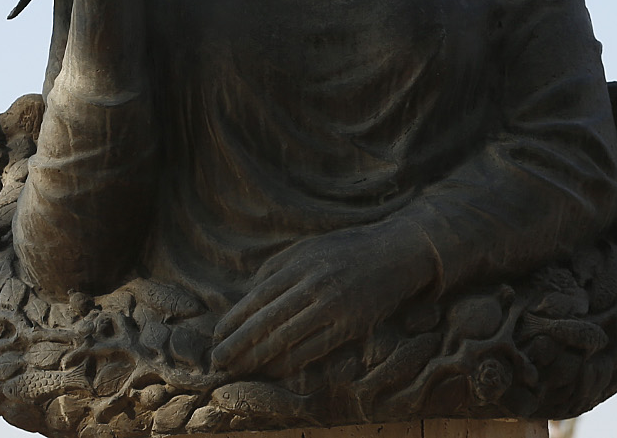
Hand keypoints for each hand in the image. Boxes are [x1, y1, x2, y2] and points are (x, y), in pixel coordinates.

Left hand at [211, 223, 436, 377]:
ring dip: (258, 357)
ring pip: (286, 339)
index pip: (257, 297)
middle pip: (266, 321)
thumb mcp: (310, 246)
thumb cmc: (349, 248)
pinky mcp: (351, 325)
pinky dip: (289, 362)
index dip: (234, 320)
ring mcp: (333, 306)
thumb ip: (278, 267)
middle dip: (238, 344)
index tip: (217, 336)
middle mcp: (314, 284)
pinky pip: (313, 349)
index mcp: (300, 263)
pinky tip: (272, 370)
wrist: (399, 251)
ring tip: (239, 369)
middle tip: (218, 360)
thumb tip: (248, 294)